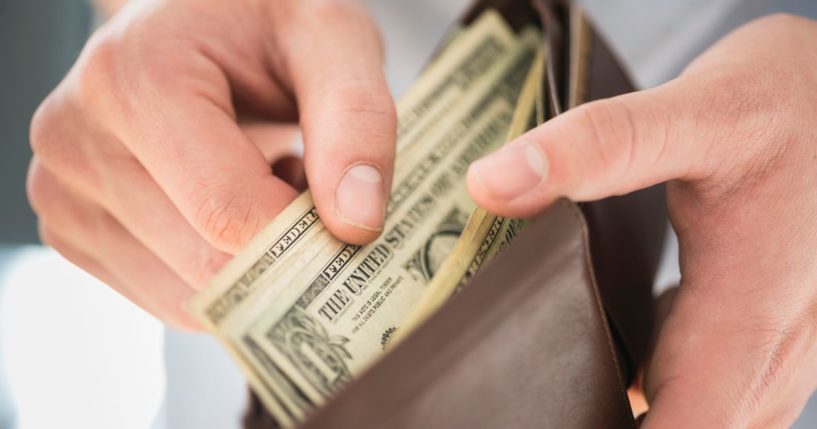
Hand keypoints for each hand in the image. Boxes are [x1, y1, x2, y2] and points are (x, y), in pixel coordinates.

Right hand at [27, 0, 394, 328]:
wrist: (200, 19)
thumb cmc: (264, 20)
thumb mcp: (331, 38)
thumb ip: (357, 120)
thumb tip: (356, 224)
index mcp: (132, 80)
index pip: (228, 212)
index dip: (306, 237)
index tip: (348, 217)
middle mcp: (74, 139)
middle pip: (206, 264)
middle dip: (280, 251)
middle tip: (304, 185)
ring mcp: (61, 192)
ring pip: (187, 296)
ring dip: (249, 266)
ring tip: (262, 184)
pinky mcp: (73, 229)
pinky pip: (167, 299)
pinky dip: (214, 276)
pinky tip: (226, 210)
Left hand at [468, 14, 816, 427]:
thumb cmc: (785, 97)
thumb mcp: (695, 111)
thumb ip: (599, 147)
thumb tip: (491, 184)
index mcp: (752, 309)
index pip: (688, 424)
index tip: (554, 421)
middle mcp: (779, 342)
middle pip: (698, 426)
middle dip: (621, 426)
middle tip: (543, 400)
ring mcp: (784, 338)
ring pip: (717, 414)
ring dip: (652, 413)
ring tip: (569, 388)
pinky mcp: (772, 322)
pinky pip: (726, 384)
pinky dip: (675, 388)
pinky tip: (620, 358)